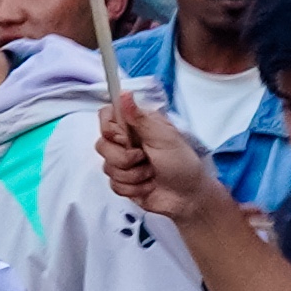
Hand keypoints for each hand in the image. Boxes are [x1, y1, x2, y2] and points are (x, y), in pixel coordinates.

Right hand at [95, 89, 230, 226]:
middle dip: (124, 158)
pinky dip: (133, 188)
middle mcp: (127, 141)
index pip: (106, 116)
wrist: (188, 197)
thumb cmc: (182, 163)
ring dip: (133, 175)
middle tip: (145, 158)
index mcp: (137, 124)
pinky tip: (148, 185)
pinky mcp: (123, 181)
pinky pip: (113, 185)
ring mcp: (124, 162)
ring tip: (151, 173)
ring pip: (107, 167)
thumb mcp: (163, 137)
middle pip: (102, 144)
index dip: (110, 129)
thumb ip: (140, 118)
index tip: (126, 138)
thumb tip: (124, 93)